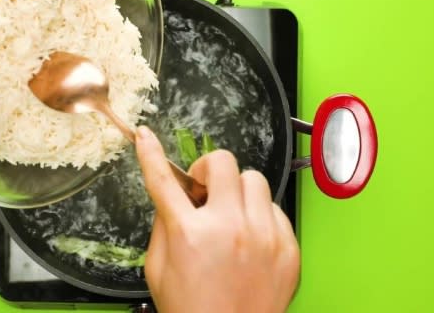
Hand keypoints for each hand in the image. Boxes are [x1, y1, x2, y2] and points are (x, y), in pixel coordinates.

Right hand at [135, 126, 299, 312]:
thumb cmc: (192, 309)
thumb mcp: (159, 268)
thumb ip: (165, 224)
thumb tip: (175, 194)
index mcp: (189, 235)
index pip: (164, 181)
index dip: (150, 154)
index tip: (146, 137)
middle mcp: (229, 229)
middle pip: (223, 162)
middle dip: (209, 171)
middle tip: (205, 191)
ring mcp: (264, 236)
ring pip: (254, 180)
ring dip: (237, 191)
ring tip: (231, 216)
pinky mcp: (287, 247)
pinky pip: (275, 209)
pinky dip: (259, 216)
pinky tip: (250, 239)